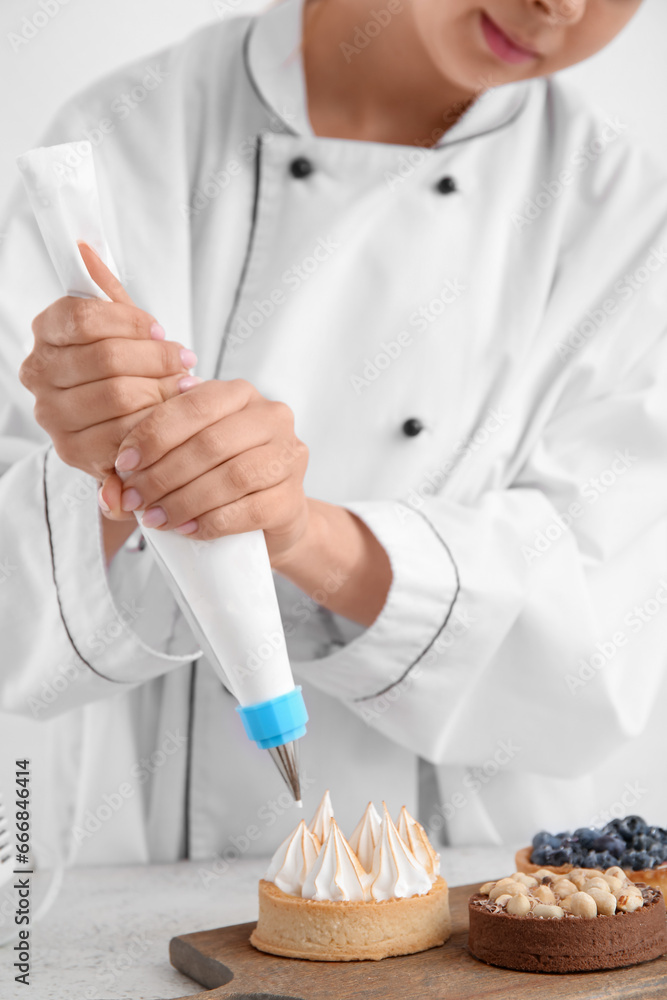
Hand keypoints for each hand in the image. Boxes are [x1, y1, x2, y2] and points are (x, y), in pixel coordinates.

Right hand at [19, 244, 197, 493]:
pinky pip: (123, 434)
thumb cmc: (126, 368)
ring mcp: (52, 415)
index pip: (84, 317)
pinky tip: (171, 417)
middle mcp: (39, 373)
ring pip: (119, 396)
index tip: (160, 329)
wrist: (128, 423)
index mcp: (46, 332)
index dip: (130, 322)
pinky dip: (155, 425)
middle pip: (107, 358)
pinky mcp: (73, 451)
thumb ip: (106, 291)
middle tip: (184, 360)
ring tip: (183, 387)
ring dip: (161, 391)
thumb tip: (85, 248)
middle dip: (156, 359)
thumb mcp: (119, 325)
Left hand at [101, 378, 310, 561]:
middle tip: (135, 498)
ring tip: (155, 518)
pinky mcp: (293, 498)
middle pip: (211, 442)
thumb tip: (110, 494)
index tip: (123, 463)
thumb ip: (146, 467)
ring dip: (185, 500)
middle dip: (164, 473)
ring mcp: (289, 456)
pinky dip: (212, 521)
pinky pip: (249, 510)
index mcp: (240, 394)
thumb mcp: (182, 460)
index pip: (194, 404)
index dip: (154, 433)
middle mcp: (272, 417)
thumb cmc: (220, 479)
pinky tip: (187, 529)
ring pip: (232, 476)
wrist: (271, 519)